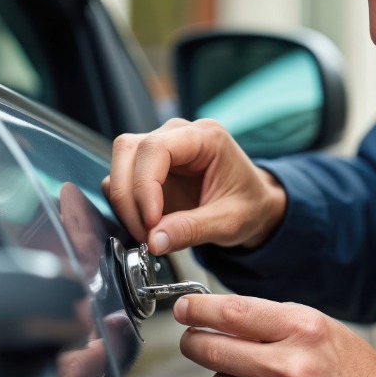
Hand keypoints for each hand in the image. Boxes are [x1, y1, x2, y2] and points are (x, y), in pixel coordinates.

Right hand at [105, 119, 286, 254]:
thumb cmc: (248, 204)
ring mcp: (161, 149)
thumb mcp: (229, 222)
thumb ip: (191, 230)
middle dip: (129, 196)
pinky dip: (125, 205)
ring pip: (120, 163)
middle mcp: (179, 135)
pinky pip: (122, 179)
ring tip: (147, 232)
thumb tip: (154, 241)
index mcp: (205, 137)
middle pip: (129, 149)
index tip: (151, 221)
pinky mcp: (149, 168)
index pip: (156, 148)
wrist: (254, 206)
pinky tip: (145, 225)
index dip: (145, 185)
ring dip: (124, 202)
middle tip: (145, 233)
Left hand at [174, 294, 375, 376]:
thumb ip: (277, 323)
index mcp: (304, 330)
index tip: (186, 309)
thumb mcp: (325, 330)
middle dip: (194, 342)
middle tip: (193, 340)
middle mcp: (290, 366)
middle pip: (213, 350)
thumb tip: (228, 317)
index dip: (199, 310)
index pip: (233, 313)